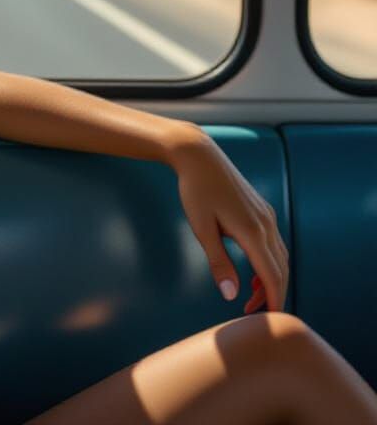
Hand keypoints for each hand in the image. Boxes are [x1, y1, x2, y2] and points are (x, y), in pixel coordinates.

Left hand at [167, 125, 288, 314]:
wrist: (198, 155)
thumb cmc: (195, 190)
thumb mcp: (201, 228)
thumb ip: (218, 262)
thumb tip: (231, 295)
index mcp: (253, 231)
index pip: (273, 276)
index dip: (274, 301)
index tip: (269, 322)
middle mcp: (266, 224)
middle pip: (280, 269)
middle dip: (272, 294)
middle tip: (253, 313)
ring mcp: (266, 215)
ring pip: (279, 256)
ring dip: (271, 278)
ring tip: (251, 295)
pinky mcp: (262, 209)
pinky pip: (274, 242)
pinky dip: (269, 261)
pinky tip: (252, 268)